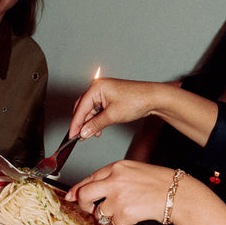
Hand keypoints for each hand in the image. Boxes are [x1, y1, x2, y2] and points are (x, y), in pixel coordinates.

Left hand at [66, 160, 173, 224]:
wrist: (178, 194)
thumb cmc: (160, 183)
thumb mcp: (134, 171)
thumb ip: (112, 179)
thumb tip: (91, 191)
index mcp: (117, 167)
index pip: (89, 178)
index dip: (78, 189)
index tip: (72, 196)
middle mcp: (114, 180)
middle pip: (85, 195)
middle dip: (84, 205)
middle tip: (90, 209)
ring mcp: (118, 197)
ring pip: (101, 212)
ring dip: (112, 215)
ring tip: (129, 208)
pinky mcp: (124, 212)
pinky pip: (114, 224)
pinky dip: (123, 224)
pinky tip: (135, 215)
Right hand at [68, 78, 218, 148]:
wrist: (153, 98)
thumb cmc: (136, 100)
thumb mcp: (112, 116)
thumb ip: (95, 125)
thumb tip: (83, 132)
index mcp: (96, 87)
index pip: (80, 108)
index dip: (75, 124)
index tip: (72, 135)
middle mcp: (98, 87)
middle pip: (83, 108)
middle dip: (82, 124)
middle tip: (81, 137)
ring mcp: (104, 91)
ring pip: (90, 110)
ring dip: (90, 123)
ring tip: (92, 134)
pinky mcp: (109, 97)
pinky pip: (98, 109)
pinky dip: (97, 120)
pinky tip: (98, 129)